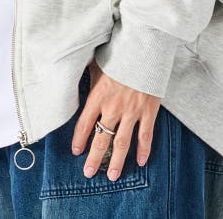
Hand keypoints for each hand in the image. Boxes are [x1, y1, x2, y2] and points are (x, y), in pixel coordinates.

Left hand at [71, 57, 160, 179]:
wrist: (145, 47)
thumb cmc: (119, 53)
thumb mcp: (98, 63)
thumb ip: (90, 77)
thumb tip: (74, 77)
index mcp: (98, 95)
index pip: (85, 123)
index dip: (79, 139)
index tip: (76, 151)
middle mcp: (113, 106)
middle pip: (101, 138)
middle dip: (94, 158)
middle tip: (89, 172)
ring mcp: (132, 110)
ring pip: (122, 142)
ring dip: (117, 160)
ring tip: (113, 175)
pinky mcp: (149, 110)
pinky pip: (145, 135)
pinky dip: (144, 150)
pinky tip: (141, 161)